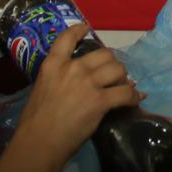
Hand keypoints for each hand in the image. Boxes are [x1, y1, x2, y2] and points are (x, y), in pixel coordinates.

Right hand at [13, 23, 142, 161]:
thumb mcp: (42, 88)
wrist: (39, 142)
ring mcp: (88, 83)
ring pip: (117, 69)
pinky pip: (125, 93)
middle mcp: (73, 68)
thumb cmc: (35, 121)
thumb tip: (73, 82)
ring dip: (123, 78)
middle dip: (111, 63)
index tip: (87, 29)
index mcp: (53, 64)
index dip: (79, 30)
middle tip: (112, 75)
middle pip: (103, 54)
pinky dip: (133, 96)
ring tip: (123, 86)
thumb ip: (58, 78)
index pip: (67, 37)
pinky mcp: (100, 101)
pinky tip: (135, 99)